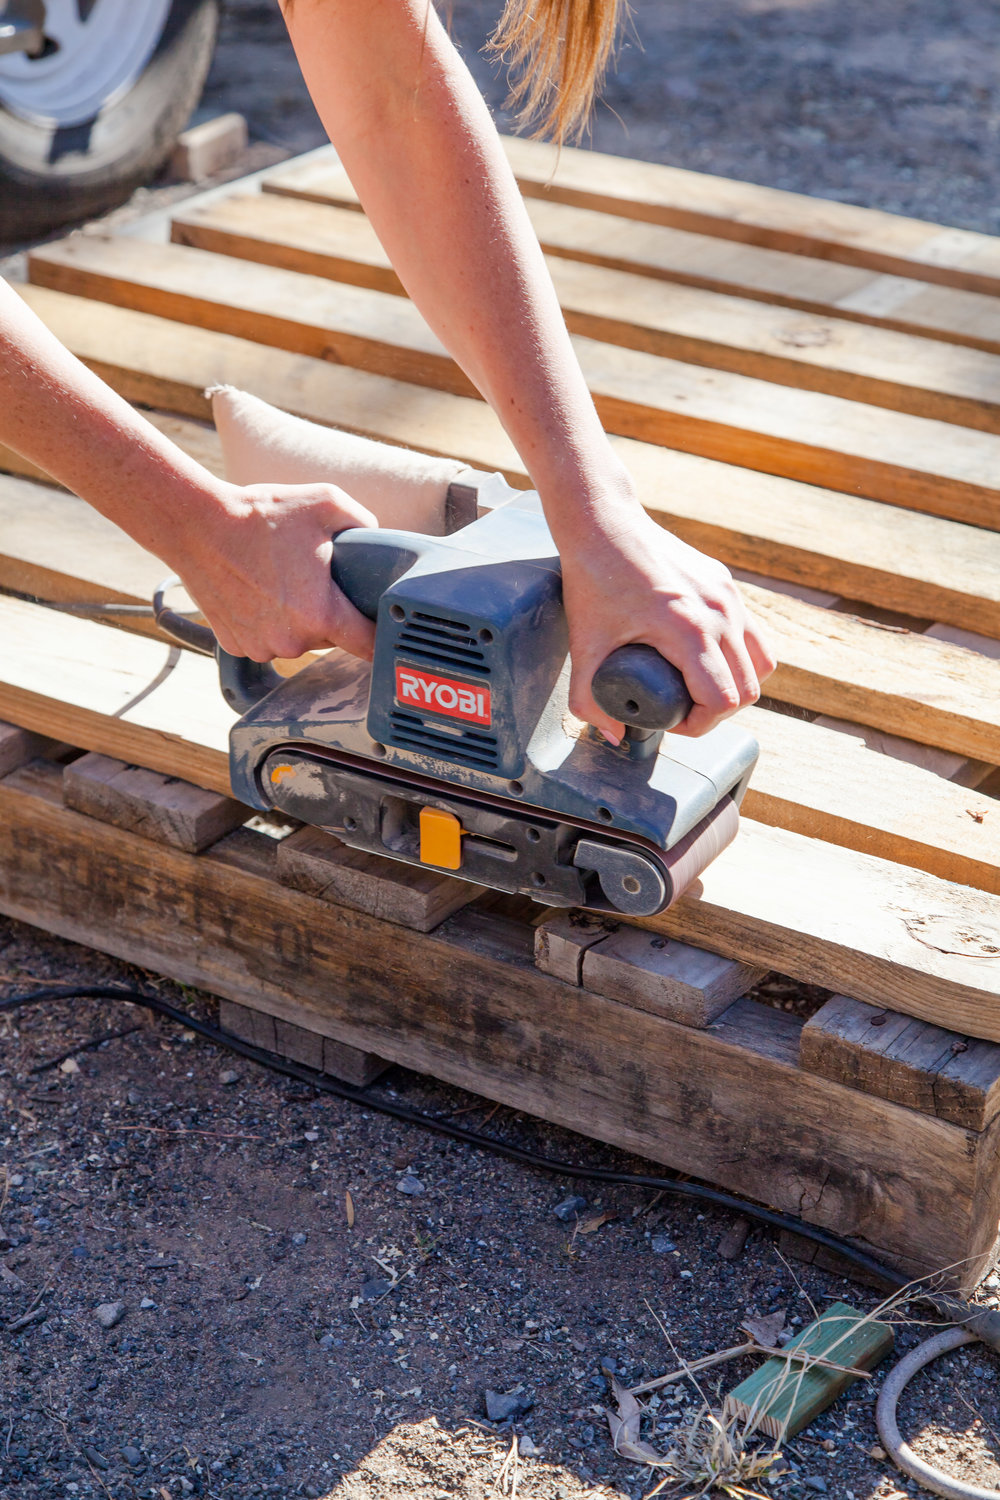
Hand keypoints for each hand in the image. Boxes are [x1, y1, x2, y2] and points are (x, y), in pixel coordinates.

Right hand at [170, 480, 378, 662]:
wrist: (196, 526)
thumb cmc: (259, 516)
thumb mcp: (326, 502)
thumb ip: (364, 522)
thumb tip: (378, 536)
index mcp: (321, 614)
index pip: (370, 646)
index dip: (382, 636)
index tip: (386, 629)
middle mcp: (293, 640)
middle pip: (330, 638)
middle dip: (328, 612)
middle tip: (311, 577)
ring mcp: (261, 647)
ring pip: (296, 640)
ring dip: (295, 619)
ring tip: (278, 580)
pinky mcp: (236, 645)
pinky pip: (265, 640)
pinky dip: (265, 622)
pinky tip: (255, 592)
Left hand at [557, 502, 775, 740]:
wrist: (604, 522)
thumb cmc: (593, 578)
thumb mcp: (583, 645)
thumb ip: (587, 699)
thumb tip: (612, 737)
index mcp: (688, 629)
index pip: (723, 699)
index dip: (701, 725)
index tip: (673, 723)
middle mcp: (719, 612)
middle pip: (748, 687)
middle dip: (718, 711)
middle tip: (683, 711)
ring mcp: (728, 595)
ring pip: (761, 661)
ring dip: (736, 684)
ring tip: (700, 689)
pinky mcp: (726, 584)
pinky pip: (751, 633)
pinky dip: (738, 656)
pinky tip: (707, 659)